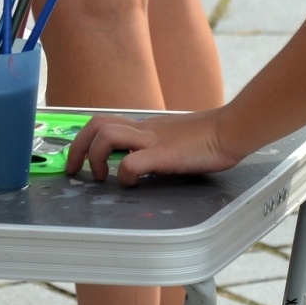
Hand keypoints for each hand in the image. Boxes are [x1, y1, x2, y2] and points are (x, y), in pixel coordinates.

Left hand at [67, 109, 243, 186]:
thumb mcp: (174, 137)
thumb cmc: (209, 137)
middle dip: (77, 147)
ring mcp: (152, 140)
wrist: (230, 130)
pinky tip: (132, 183)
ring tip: (102, 176)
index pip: (104, 121)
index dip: (84, 139)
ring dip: (95, 157)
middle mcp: (144, 129)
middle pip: (96, 123)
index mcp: (145, 126)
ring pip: (106, 135)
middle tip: (75, 169)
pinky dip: (124, 174)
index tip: (79, 158)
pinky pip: (132, 161)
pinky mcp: (163, 155)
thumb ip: (157, 144)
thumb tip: (143, 161)